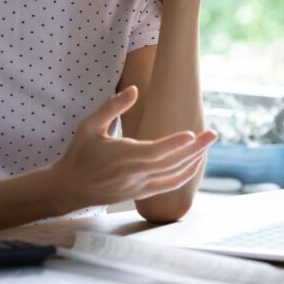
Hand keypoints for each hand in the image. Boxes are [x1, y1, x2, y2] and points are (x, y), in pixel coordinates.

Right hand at [50, 86, 216, 210]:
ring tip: (207, 147)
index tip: (193, 135)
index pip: (156, 151)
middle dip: (195, 149)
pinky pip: (168, 187)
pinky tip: (193, 165)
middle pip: (171, 163)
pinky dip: (184, 176)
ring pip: (173, 176)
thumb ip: (112, 107)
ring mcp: (139, 187)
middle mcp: (135, 174)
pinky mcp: (140, 194)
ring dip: (193, 162)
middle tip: (214, 134)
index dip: (176, 144)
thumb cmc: (79, 153)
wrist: (70, 187)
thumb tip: (134, 90)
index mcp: (123, 157)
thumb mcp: (89, 125)